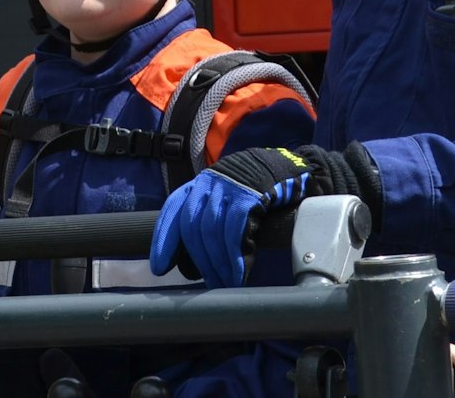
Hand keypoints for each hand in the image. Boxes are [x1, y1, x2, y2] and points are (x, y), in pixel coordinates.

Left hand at [148, 143, 380, 288]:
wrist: (294, 169)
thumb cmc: (259, 192)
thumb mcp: (228, 201)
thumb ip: (212, 220)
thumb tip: (198, 262)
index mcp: (199, 185)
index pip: (172, 212)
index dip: (164, 240)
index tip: (160, 267)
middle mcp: (208, 182)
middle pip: (193, 227)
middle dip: (199, 260)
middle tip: (210, 283)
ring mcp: (229, 185)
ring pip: (213, 230)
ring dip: (218, 262)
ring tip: (227, 282)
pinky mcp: (250, 192)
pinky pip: (236, 229)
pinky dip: (236, 255)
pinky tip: (240, 272)